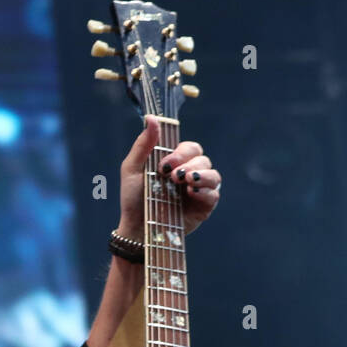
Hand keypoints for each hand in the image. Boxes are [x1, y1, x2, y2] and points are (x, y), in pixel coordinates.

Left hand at [116, 114, 221, 238]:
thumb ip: (143, 144)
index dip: (181, 152)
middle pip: (203, 158)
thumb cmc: (133, 199)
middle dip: (189, 164)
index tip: (164, 164)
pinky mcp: (203, 207)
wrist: (137, 228)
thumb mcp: (132, 168)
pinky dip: (205, 191)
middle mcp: (190, 173)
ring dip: (201, 175)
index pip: (190, 147)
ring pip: (213, 174)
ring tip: (186, 182)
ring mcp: (198, 190)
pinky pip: (214, 195)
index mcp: (176, 162)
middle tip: (173, 176)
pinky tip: (191, 193)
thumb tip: (151, 118)